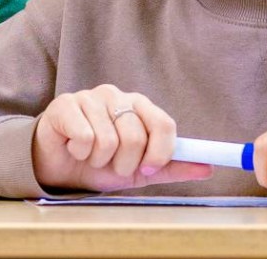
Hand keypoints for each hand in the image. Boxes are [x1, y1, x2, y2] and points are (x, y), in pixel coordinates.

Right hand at [32, 84, 211, 191]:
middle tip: (111, 165)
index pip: (164, 124)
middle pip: (135, 136)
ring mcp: (90, 97)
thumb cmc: (101, 164)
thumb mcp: (140, 171)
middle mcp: (117, 96)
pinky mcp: (65, 104)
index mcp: (139, 106)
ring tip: (90, 156)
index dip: (160, 152)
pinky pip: (84, 137)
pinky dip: (79, 152)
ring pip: (108, 140)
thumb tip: (207, 167)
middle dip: (124, 163)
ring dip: (99, 160)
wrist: (58, 167)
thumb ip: (171, 167)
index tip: (149, 169)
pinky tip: (73, 148)